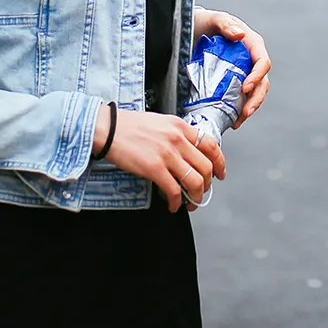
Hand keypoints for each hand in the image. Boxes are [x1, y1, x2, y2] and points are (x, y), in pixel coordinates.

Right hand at [93, 106, 224, 211]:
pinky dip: (176, 202)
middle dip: (208, 184)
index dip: (220, 162)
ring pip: (195, 181)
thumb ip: (176, 134)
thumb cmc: (128, 126)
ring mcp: (167, 154)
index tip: (220, 173)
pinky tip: (172, 205)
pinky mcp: (154, 168)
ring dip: (196, 196)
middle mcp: (177, 139)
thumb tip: (187, 151)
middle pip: (206, 166)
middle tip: (203, 192)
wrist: (108, 128)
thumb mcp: (160, 122)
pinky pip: (174, 190)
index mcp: (180, 127)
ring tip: (191, 203)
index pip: (211, 145)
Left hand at [194, 8, 271, 127]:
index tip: (246, 87)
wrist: (190, 31)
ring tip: (238, 121)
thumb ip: (226, 24)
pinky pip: (241, 97)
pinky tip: (232, 120)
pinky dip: (238, 110)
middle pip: (262, 82)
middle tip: (246, 112)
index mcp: (252, 44)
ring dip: (249, 108)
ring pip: (254, 93)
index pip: (262, 62)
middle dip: (256, 99)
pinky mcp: (234, 81)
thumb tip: (240, 35)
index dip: (258, 76)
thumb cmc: (205, 22)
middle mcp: (251, 59)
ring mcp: (243, 72)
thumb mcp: (214, 19)